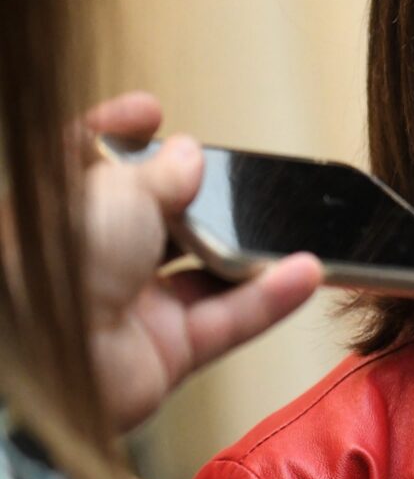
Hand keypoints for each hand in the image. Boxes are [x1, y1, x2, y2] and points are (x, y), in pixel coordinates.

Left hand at [82, 93, 320, 431]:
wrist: (46, 365)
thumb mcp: (111, 194)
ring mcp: (129, 306)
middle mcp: (90, 259)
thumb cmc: (53, 273)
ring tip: (284, 224)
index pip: (83, 161)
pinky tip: (302, 273)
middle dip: (197, 197)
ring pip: (200, 271)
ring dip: (247, 251)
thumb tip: (187, 158)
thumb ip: (158, 174)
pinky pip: (227, 320)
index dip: (117, 133)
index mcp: (57, 214)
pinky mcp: (165, 352)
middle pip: (154, 217)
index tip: (152, 112)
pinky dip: (268, 299)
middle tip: (228, 177)